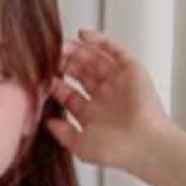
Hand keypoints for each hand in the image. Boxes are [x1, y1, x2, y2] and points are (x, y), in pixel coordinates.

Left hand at [42, 27, 172, 170]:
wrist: (144, 144)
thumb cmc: (117, 150)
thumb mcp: (81, 146)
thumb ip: (63, 134)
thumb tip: (47, 123)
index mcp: (93, 114)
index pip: (70, 95)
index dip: (56, 85)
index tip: (41, 77)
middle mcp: (105, 97)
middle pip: (80, 73)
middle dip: (65, 64)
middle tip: (49, 56)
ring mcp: (118, 82)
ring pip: (94, 59)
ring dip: (78, 51)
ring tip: (61, 45)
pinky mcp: (131, 69)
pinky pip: (114, 50)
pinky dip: (100, 40)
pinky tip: (83, 35)